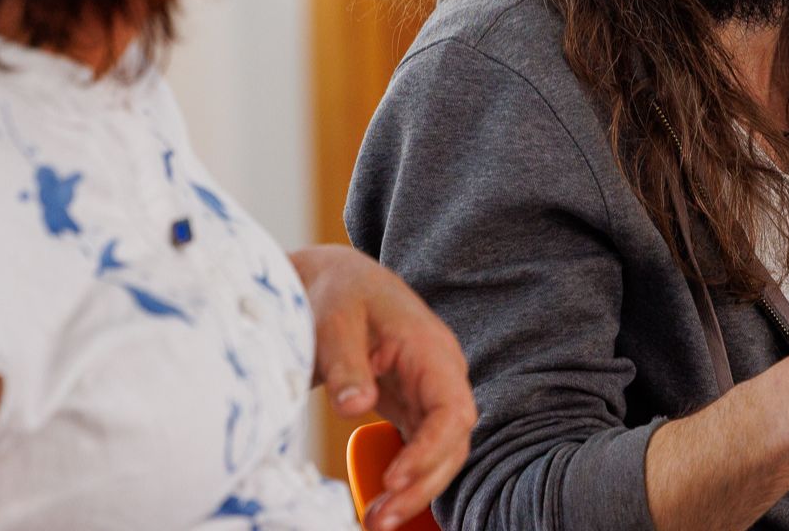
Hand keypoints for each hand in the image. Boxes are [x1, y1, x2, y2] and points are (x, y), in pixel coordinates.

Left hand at [291, 245, 476, 530]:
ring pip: (440, 452)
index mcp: (431, 350)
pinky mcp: (411, 407)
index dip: (431, 450)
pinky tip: (383, 505)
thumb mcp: (335, 321)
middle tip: (381, 519)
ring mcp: (429, 393)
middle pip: (452, 441)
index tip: (394, 480)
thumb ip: (346, 363)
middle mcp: (440, 375)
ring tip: (377, 521)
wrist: (334, 282)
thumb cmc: (338, 295)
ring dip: (416, 490)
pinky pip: (421, 449)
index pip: (453, 410)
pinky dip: (406, 479)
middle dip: (423, 485)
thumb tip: (356, 407)